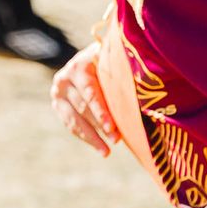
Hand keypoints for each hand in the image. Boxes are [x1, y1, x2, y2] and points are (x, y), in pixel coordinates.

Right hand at [50, 24, 122, 155]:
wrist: (91, 56)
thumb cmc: (112, 58)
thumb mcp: (115, 57)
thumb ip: (122, 65)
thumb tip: (150, 70)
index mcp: (79, 65)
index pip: (90, 93)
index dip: (102, 112)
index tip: (113, 128)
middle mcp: (64, 77)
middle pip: (83, 108)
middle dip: (100, 126)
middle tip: (116, 141)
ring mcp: (57, 92)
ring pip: (75, 120)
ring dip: (92, 137)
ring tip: (107, 151)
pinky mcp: (56, 104)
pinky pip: (71, 125)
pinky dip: (86, 137)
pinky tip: (100, 148)